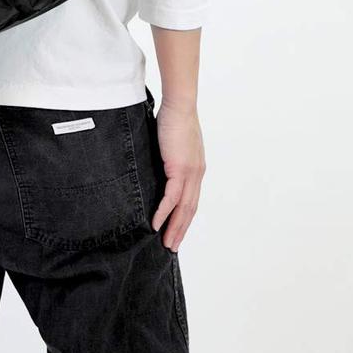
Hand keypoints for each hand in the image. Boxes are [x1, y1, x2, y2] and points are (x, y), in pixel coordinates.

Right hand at [151, 102, 205, 251]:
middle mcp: (197, 174)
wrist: (180, 105)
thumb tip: (158, 165)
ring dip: (174, 227)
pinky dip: (163, 213)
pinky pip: (171, 198)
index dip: (185, 218)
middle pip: (190, 209)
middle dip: (181, 229)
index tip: (177, 231)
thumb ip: (169, 157)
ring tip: (166, 243)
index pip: (191, 199)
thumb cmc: (174, 118)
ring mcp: (190, 173)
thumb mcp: (173, 143)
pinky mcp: (180, 169)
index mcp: (196, 168)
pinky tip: (155, 224)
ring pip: (183, 208)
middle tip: (172, 247)